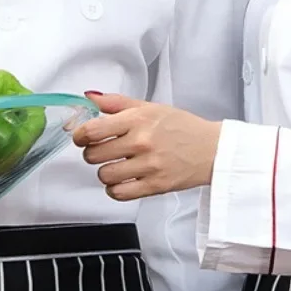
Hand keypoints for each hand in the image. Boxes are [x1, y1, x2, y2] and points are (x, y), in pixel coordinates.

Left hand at [72, 94, 221, 200]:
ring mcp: (148, 165)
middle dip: (92, 153)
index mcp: (138, 119)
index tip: (81, 137)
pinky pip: (119, 194)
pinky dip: (115, 189)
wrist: (210, 149)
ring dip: (104, 172)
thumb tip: (90, 97)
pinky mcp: (155, 186)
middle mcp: (141, 142)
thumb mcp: (150, 106)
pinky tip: (122, 181)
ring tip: (115, 165)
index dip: (79, 135)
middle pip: (94, 155)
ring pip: (104, 175)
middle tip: (101, 150)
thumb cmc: (181, 126)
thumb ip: (117, 102)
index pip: (92, 130)